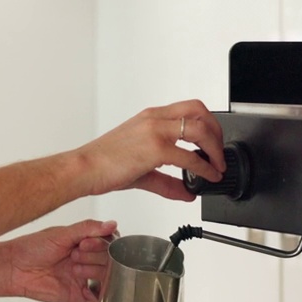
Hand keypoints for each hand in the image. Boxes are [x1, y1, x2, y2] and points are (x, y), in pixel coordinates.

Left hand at [4, 219, 116, 301]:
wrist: (14, 267)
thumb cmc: (32, 247)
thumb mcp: (61, 233)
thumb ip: (87, 228)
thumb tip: (111, 224)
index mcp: (84, 243)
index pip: (108, 244)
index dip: (100, 245)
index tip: (84, 244)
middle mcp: (86, 260)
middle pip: (109, 261)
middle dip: (94, 258)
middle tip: (75, 256)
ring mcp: (83, 279)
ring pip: (106, 280)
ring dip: (93, 273)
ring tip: (74, 269)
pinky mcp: (78, 296)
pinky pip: (96, 301)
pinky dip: (98, 298)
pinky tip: (86, 289)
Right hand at [73, 99, 224, 200]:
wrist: (83, 169)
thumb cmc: (103, 163)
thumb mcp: (141, 170)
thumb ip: (167, 181)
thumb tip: (187, 192)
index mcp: (150, 117)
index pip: (189, 109)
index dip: (208, 125)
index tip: (212, 144)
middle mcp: (154, 119)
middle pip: (199, 111)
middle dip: (217, 133)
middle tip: (219, 153)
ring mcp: (155, 131)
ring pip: (200, 128)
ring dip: (215, 149)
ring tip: (217, 166)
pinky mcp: (154, 148)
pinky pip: (189, 156)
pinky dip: (204, 167)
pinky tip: (206, 177)